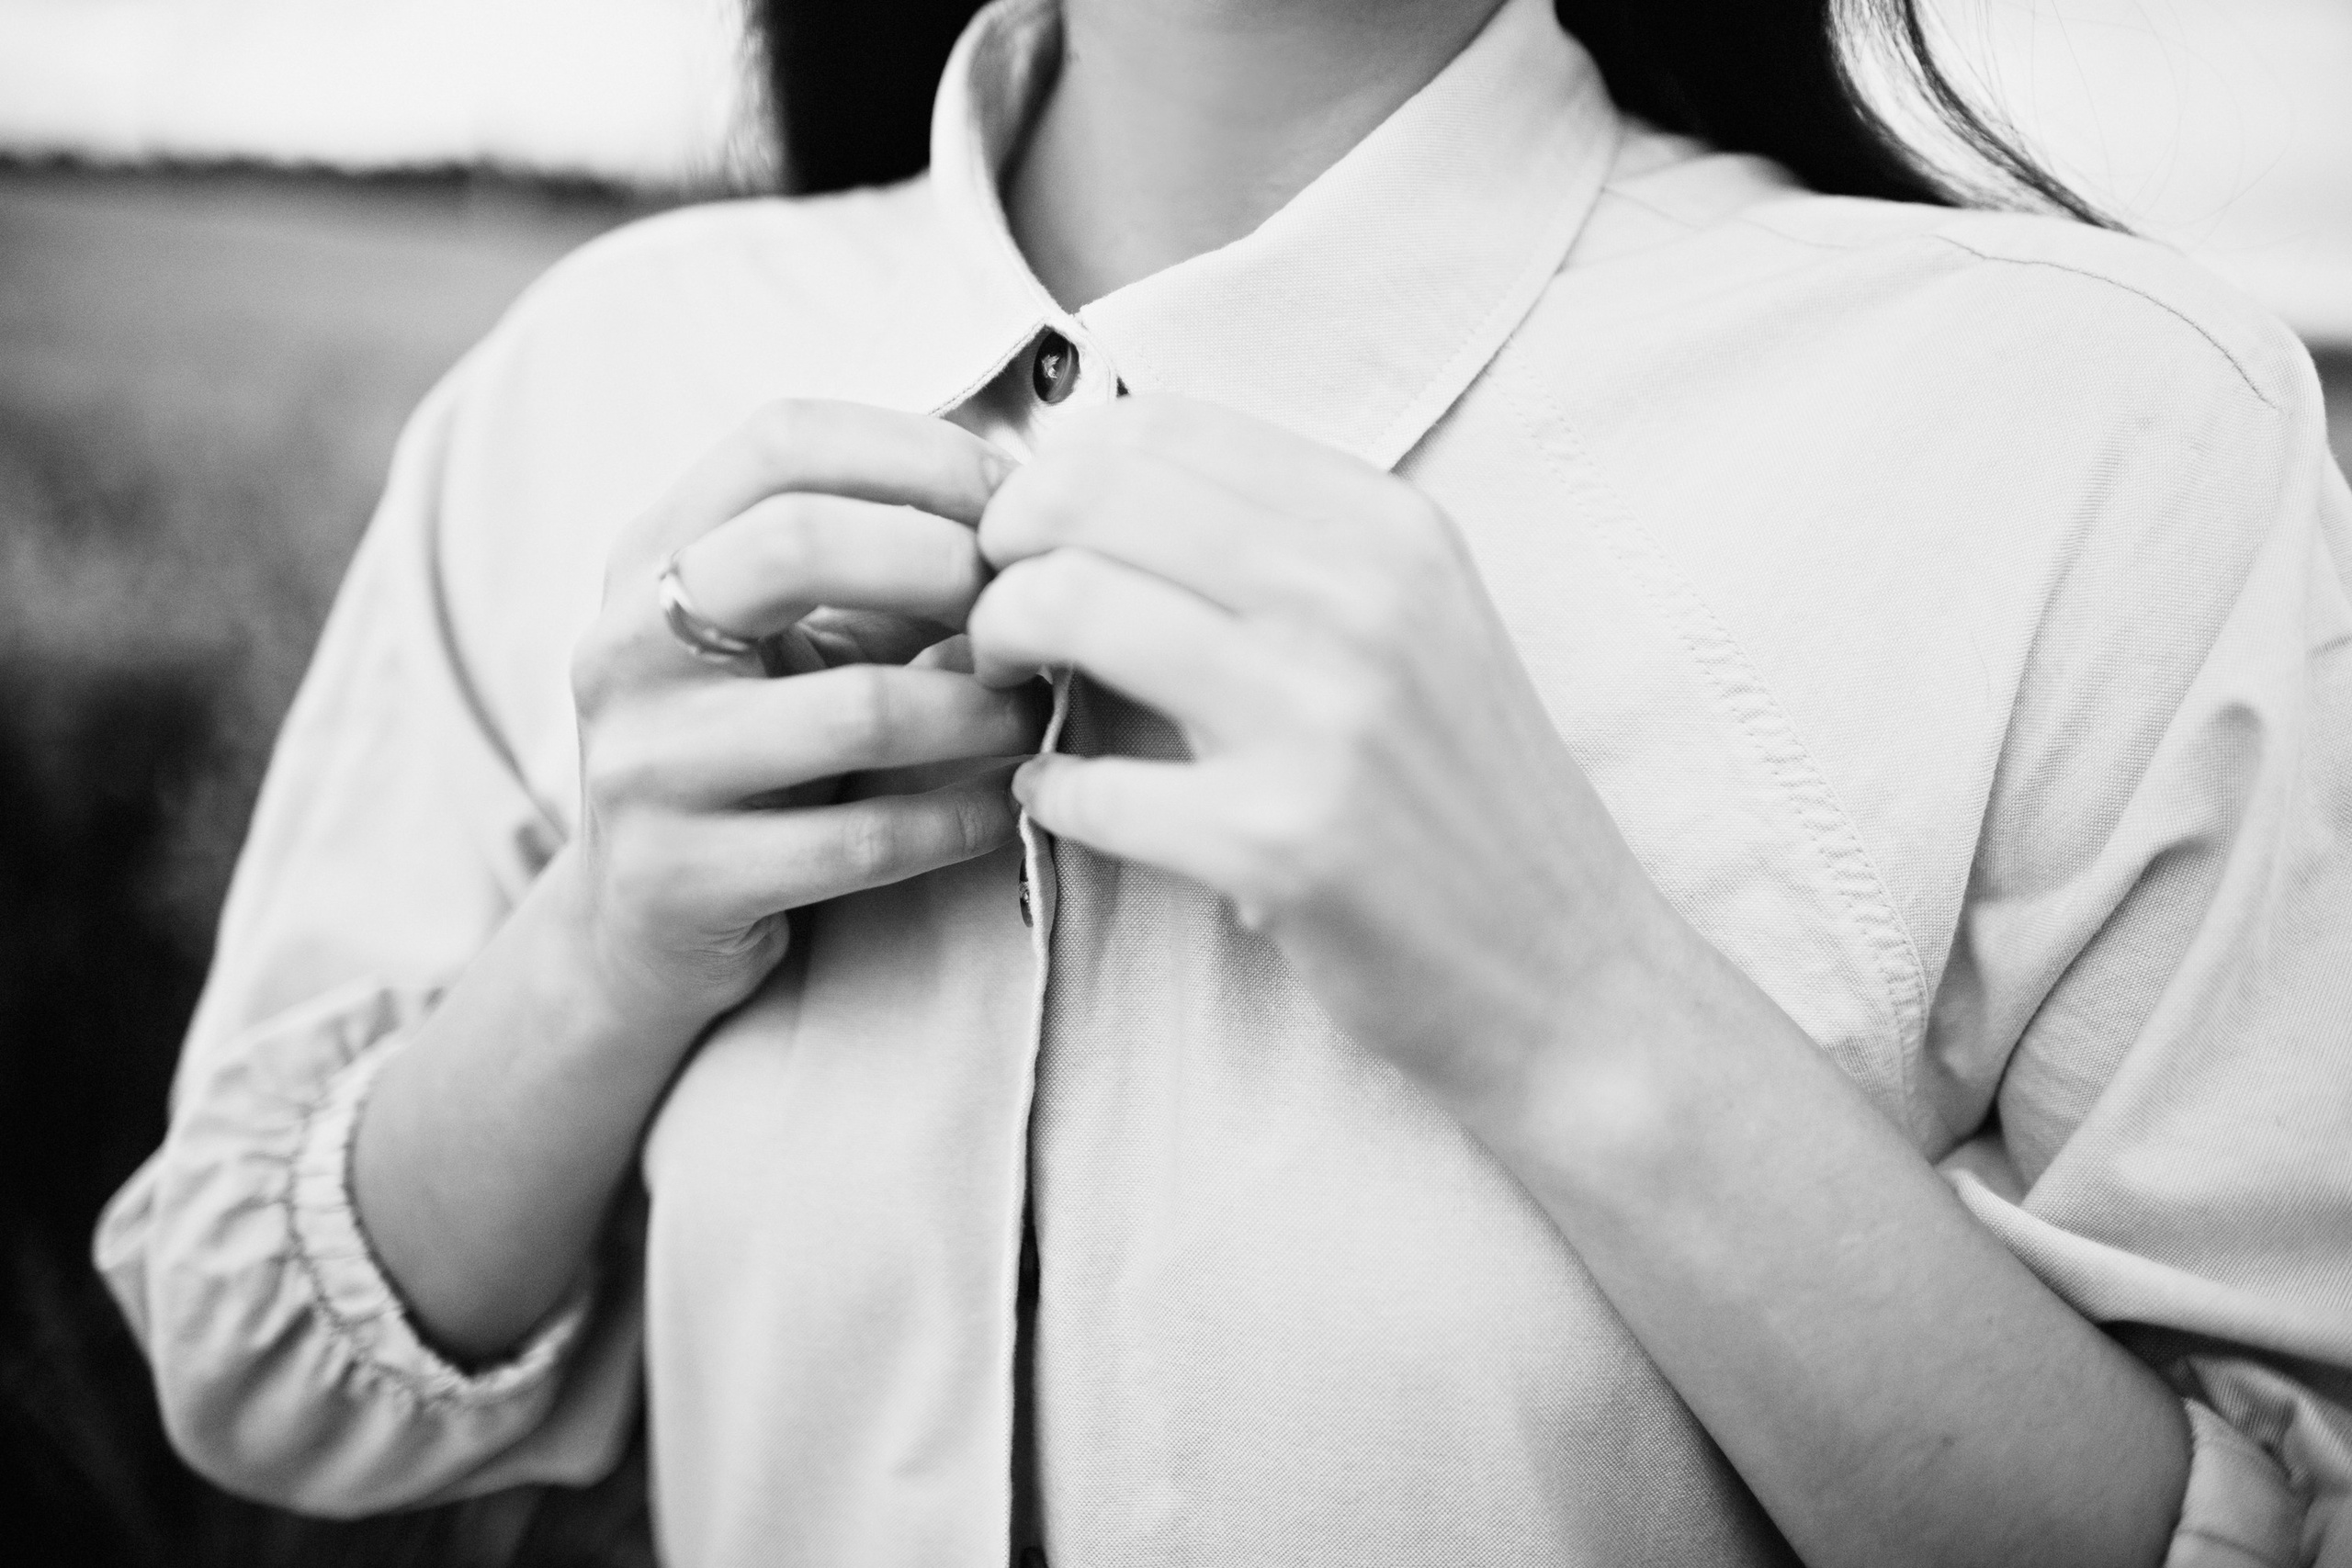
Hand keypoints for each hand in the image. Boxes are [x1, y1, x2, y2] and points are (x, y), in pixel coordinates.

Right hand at [566, 400, 1046, 1036]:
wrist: (637, 931)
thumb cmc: (750, 753)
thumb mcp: (791, 640)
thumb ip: (884, 570)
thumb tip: (1034, 518)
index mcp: (651, 555)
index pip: (782, 441)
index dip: (921, 455)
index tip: (1014, 504)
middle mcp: (624, 646)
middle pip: (797, 544)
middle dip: (944, 565)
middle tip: (1021, 613)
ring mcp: (642, 766)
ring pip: (857, 709)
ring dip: (980, 709)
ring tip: (1032, 713)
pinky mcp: (678, 880)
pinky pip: (863, 841)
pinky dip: (961, 819)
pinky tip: (1005, 808)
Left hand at [967, 395, 1675, 1128]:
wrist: (1569, 972)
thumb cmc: (1465, 799)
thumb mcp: (1413, 628)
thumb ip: (1284, 553)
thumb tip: (1097, 491)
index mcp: (1390, 529)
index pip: (1164, 427)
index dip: (1061, 470)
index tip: (1036, 531)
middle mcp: (1364, 599)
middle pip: (1098, 498)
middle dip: (1004, 547)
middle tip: (994, 606)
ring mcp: (1326, 719)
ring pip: (1074, 608)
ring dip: (1000, 643)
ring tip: (1006, 685)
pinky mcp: (1284, 842)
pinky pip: (1092, 783)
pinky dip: (1047, 788)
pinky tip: (1060, 797)